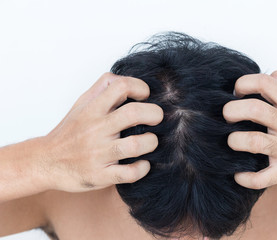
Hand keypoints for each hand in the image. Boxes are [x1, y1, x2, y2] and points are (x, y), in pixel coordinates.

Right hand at [40, 72, 162, 191]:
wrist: (46, 162)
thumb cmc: (69, 132)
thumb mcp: (81, 104)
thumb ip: (102, 88)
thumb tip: (126, 79)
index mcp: (92, 109)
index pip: (121, 86)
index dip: (141, 87)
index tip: (145, 96)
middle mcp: (95, 129)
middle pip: (134, 113)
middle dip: (154, 114)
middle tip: (156, 119)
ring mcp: (98, 154)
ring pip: (135, 145)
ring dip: (151, 142)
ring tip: (150, 142)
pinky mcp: (100, 176)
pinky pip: (129, 173)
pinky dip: (142, 168)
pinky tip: (143, 164)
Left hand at [223, 71, 276, 189]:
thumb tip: (270, 74)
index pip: (265, 83)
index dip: (244, 83)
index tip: (237, 93)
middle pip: (254, 110)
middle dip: (231, 111)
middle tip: (227, 117)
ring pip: (254, 142)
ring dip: (234, 141)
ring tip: (233, 141)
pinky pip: (260, 178)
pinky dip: (244, 178)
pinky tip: (238, 174)